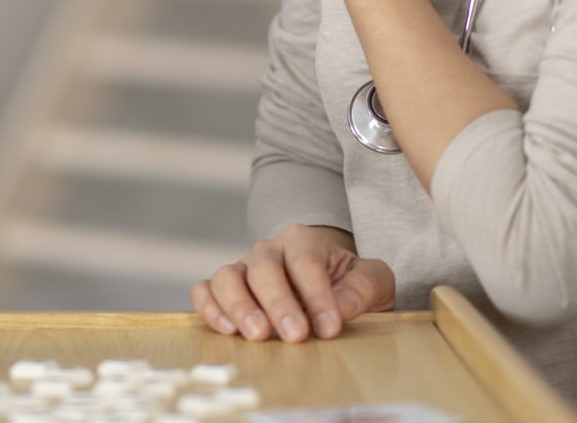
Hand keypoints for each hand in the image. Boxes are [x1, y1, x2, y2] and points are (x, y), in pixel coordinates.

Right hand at [192, 225, 395, 341]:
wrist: (326, 284)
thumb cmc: (348, 284)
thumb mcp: (372, 281)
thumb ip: (363, 288)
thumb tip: (341, 307)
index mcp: (304, 241)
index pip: (305, 261)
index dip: (317, 295)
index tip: (330, 328)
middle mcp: (268, 250)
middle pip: (264, 267)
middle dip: (279, 303)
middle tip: (295, 335)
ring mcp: (242, 269)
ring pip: (227, 277)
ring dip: (239, 306)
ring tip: (258, 335)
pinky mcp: (224, 290)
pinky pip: (204, 291)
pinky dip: (209, 307)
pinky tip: (228, 329)